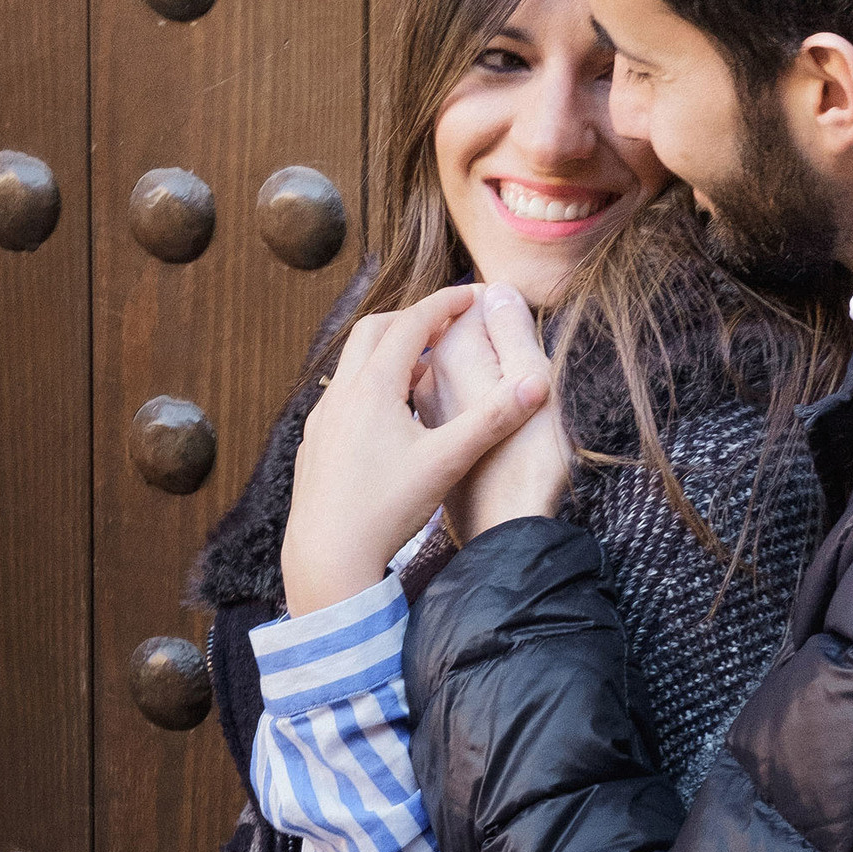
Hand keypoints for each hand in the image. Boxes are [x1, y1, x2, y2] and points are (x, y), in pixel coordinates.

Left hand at [280, 286, 550, 615]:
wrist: (327, 556)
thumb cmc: (387, 510)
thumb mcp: (448, 461)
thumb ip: (493, 419)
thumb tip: (537, 383)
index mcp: (374, 387)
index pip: (413, 323)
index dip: (447, 303)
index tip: (474, 295)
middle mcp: (341, 394)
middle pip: (375, 330)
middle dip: (414, 319)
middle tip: (450, 325)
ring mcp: (323, 418)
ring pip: (353, 364)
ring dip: (390, 353)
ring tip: (426, 369)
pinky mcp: (315, 442)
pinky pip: (342, 394)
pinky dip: (371, 385)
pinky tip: (392, 416)